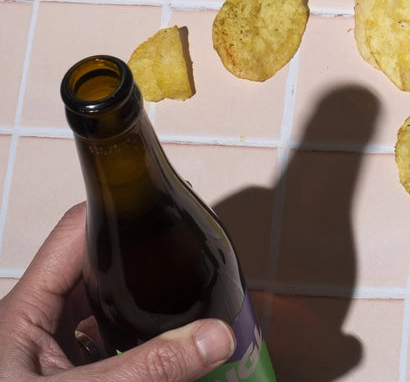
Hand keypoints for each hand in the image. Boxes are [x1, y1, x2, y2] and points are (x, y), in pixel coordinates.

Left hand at [0, 204, 235, 380]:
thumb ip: (147, 369)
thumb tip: (218, 336)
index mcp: (23, 310)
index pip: (78, 232)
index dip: (122, 213)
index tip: (170, 213)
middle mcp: (33, 325)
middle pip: (98, 272)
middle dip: (146, 269)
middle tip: (196, 268)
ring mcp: (45, 358)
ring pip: (104, 315)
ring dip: (146, 315)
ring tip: (194, 313)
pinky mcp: (59, 381)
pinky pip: (103, 354)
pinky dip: (136, 354)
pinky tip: (168, 363)